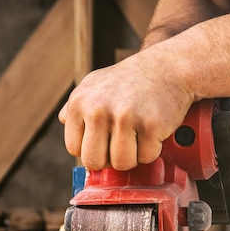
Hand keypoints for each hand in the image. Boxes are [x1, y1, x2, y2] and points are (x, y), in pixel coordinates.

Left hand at [59, 49, 193, 170]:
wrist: (167, 67)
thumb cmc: (131, 79)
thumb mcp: (95, 83)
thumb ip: (76, 105)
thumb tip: (62, 120)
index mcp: (80, 102)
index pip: (75, 149)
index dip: (93, 150)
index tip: (106, 143)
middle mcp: (98, 109)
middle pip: (94, 162)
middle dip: (110, 160)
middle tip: (122, 146)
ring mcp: (124, 117)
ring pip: (121, 164)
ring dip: (133, 156)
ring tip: (138, 137)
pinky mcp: (150, 125)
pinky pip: (146, 157)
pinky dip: (152, 149)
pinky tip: (153, 131)